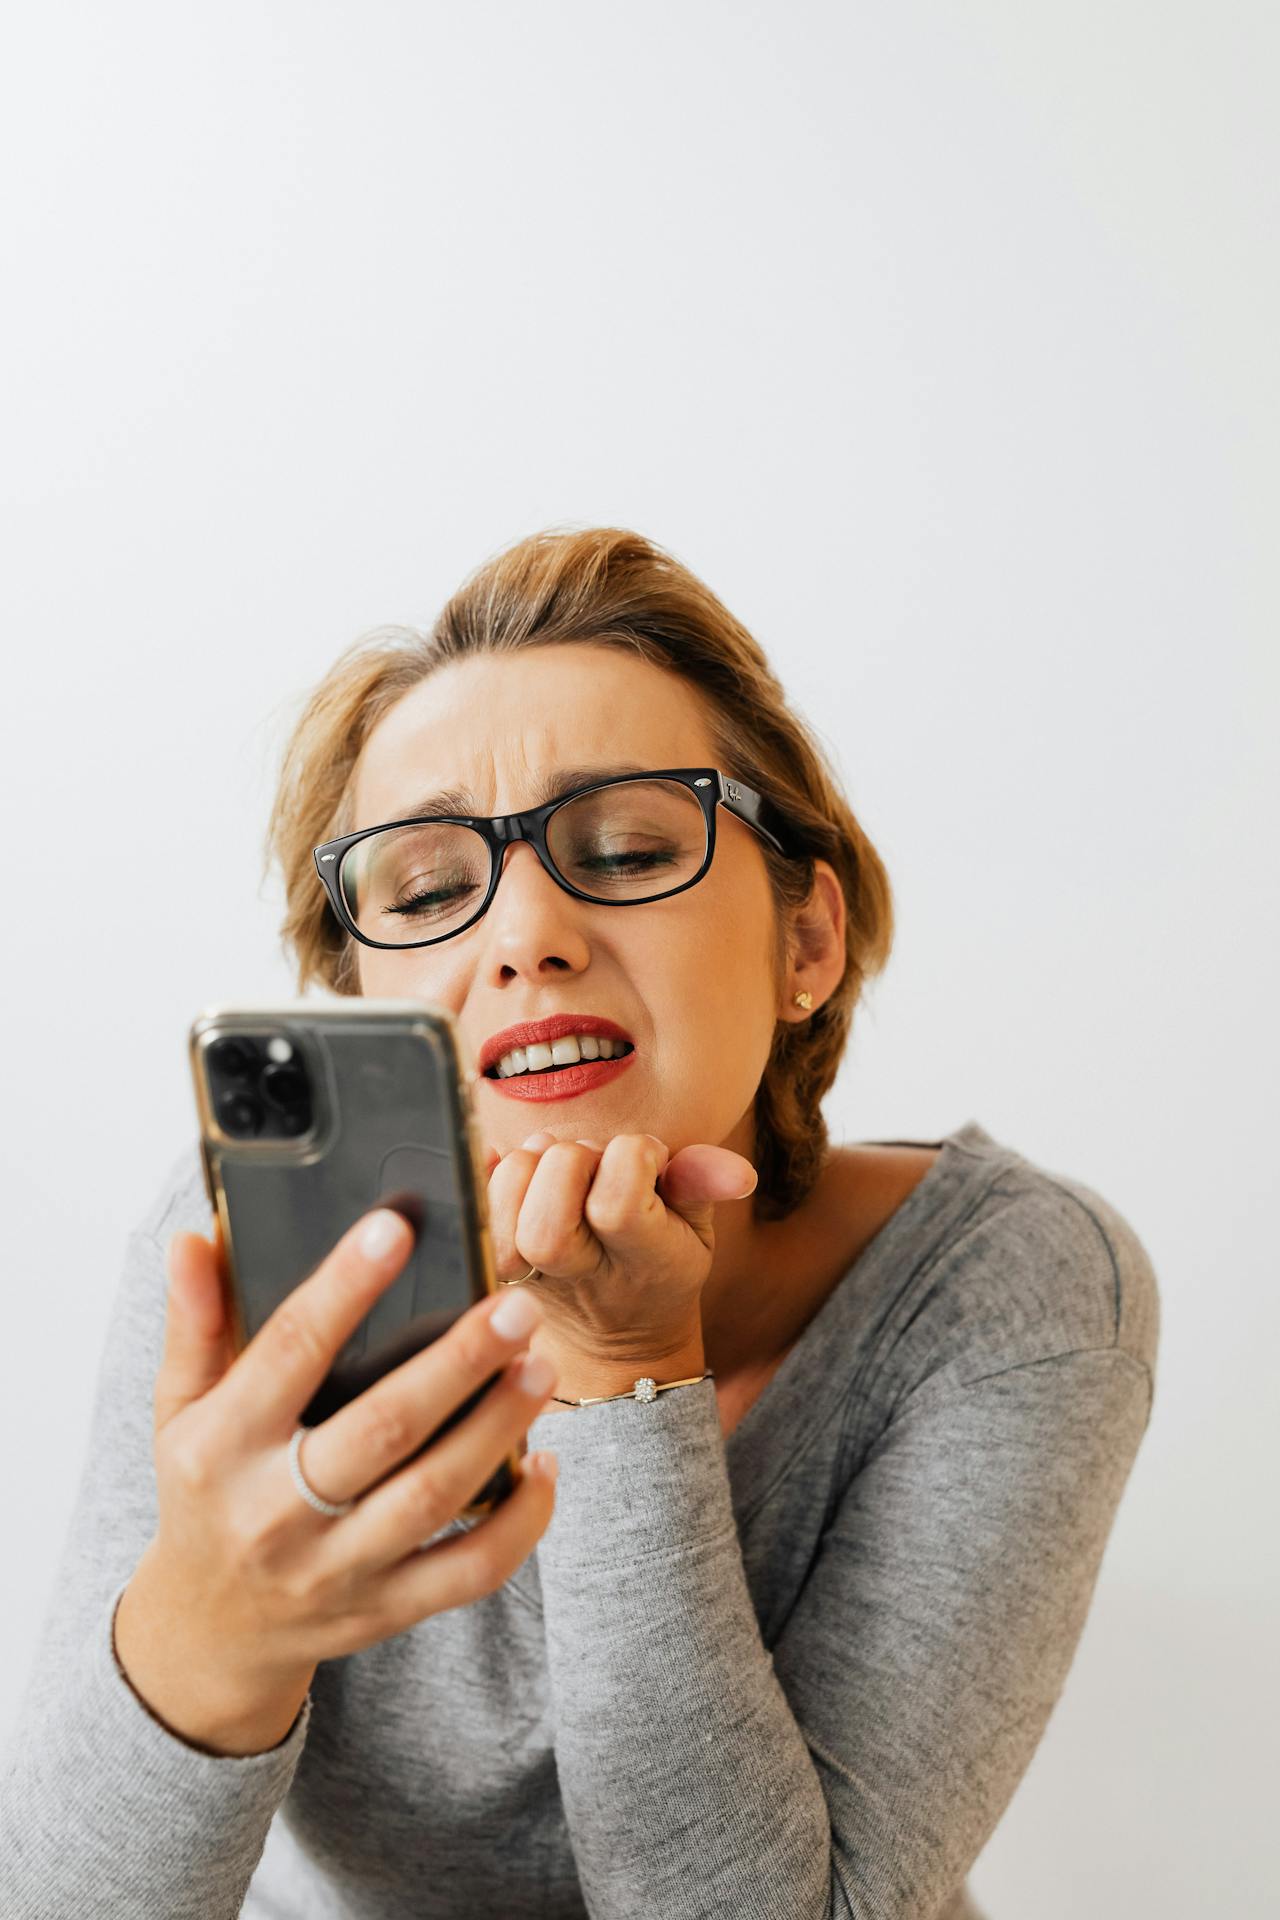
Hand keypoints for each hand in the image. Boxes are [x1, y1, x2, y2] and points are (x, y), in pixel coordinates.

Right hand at [115, 1209, 560, 1754]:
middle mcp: (276, 1512)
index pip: (289, 1351)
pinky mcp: (384, 1610)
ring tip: (540, 1365)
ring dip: (498, 1428)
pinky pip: (469, 1572)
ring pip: (434, 1496)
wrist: (208, 1636)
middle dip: (457, 1363)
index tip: (396, 1228)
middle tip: (514, 1308)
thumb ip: (195, 1324)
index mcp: (220, 1449)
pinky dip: (521, 1522)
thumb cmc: (205, 1495)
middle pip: (383, 1428)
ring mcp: (335, 1569)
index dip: (344, 1285)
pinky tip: (546, 1464)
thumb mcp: (179, 1411)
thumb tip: (192, 1238)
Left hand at [482, 1131, 756, 1362]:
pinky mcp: (496, 1267)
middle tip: (596, 1164)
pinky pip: (476, 1206)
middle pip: (548, 1216)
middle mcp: (578, 1275)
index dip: (632, 1157)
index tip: (647, 1157)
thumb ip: (704, 1186)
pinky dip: (498, 1175)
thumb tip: (741, 1173)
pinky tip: (530, 1176)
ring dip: (532, 1165)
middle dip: (572, 1161)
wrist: (616, 1342)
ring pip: (506, 1207)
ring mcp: (531, 1277)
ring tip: (561, 1170)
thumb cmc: (659, 1267)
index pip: (618, 1203)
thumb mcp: (696, 1230)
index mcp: (641, 1263)